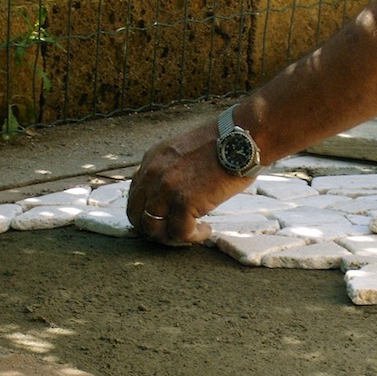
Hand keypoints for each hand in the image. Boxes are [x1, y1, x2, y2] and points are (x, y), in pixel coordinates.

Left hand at [127, 120, 253, 244]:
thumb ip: (170, 169)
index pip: (135, 196)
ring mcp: (167, 188)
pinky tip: (206, 230)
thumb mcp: (183, 150)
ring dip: (171, 236)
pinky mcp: (185, 202)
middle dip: (153, 230)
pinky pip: (180, 233)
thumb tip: (172, 193)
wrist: (241, 138)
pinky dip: (194, 236)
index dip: (145, 214)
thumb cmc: (222, 144)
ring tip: (191, 232)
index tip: (162, 220)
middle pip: (136, 215)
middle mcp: (154, 174)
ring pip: (153, 228)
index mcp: (152, 160)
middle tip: (173, 233)